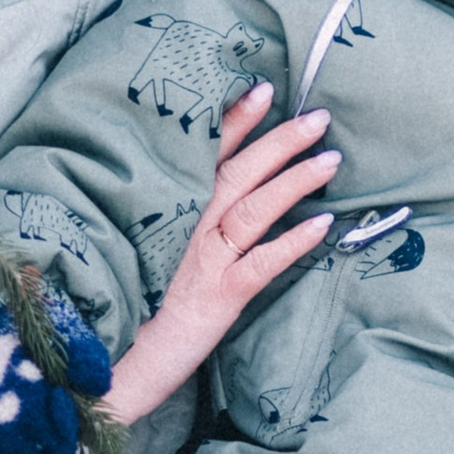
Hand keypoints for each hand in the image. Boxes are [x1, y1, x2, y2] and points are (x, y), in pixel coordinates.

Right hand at [102, 84, 341, 423]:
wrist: (123, 364)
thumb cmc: (147, 306)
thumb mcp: (166, 253)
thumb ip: (191, 217)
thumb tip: (235, 189)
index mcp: (176, 213)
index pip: (207, 157)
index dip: (236, 122)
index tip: (264, 89)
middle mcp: (188, 229)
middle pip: (237, 173)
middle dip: (279, 140)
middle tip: (319, 117)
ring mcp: (203, 261)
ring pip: (253, 209)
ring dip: (294, 181)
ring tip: (330, 159)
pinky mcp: (217, 296)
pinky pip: (261, 263)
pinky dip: (293, 242)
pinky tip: (321, 225)